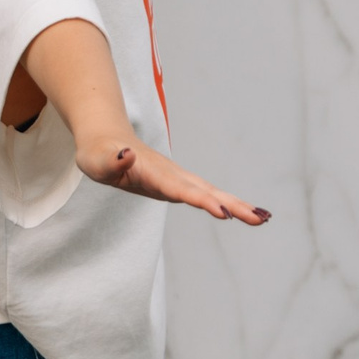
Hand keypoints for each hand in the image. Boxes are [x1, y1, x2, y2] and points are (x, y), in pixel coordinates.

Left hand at [79, 132, 270, 225]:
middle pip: (206, 191)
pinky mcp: (179, 185)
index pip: (180, 189)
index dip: (202, 201)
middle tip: (260, 219)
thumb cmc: (98, 153)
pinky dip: (228, 204)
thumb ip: (111, 160)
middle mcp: (171, 175)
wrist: (106, 139)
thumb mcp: (95, 160)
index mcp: (152, 172)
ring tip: (264, 219)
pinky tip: (244, 214)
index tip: (224, 213)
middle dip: (234, 205)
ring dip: (237, 205)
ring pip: (212, 192)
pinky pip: (207, 195)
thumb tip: (126, 154)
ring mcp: (177, 179)